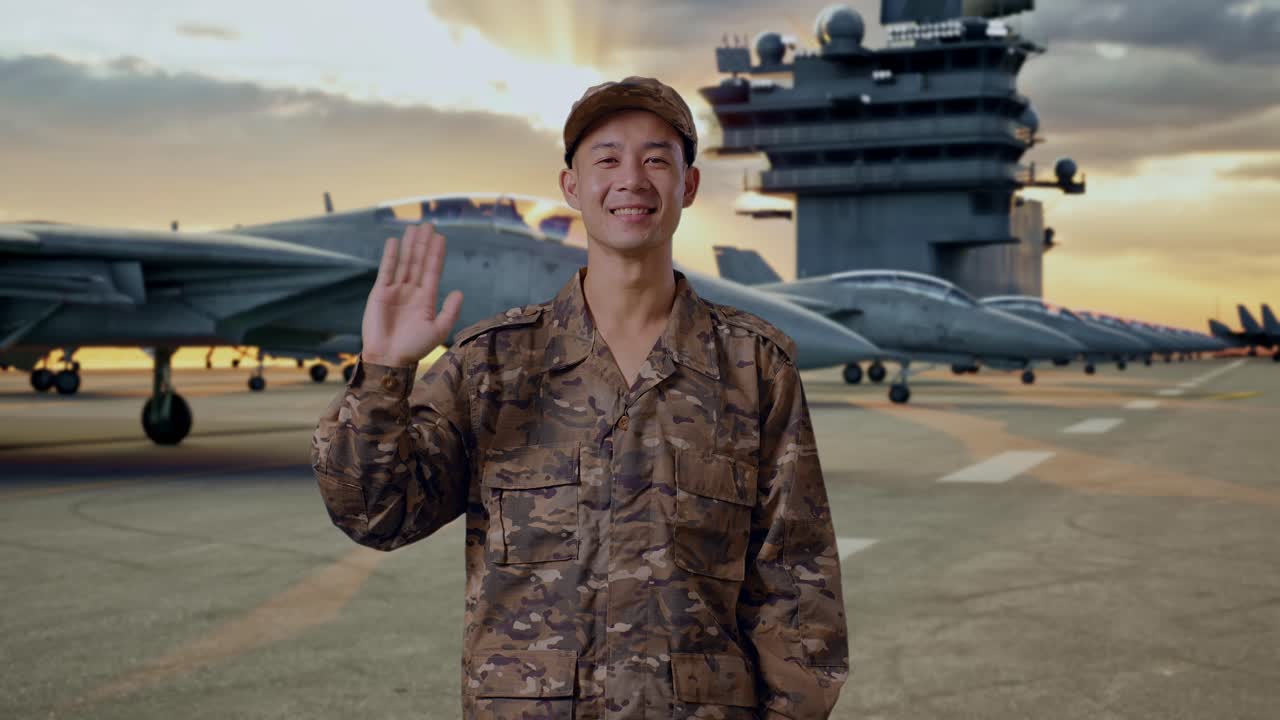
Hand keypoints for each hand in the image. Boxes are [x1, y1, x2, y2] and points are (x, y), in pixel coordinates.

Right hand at [360, 223, 462, 366]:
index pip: (432, 271)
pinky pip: (386, 270)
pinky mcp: (380, 293)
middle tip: (428, 224)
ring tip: (414, 227)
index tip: (441, 237)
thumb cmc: (414, 348)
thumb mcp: (438, 330)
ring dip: (409, 245)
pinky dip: (390, 256)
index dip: (436, 254)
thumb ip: (450, 311)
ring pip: (404, 262)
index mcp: (426, 299)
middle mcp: (412, 291)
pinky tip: (394, 241)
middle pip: (419, 262)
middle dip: (424, 243)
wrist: (389, 358)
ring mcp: (396, 291)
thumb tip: (459, 292)